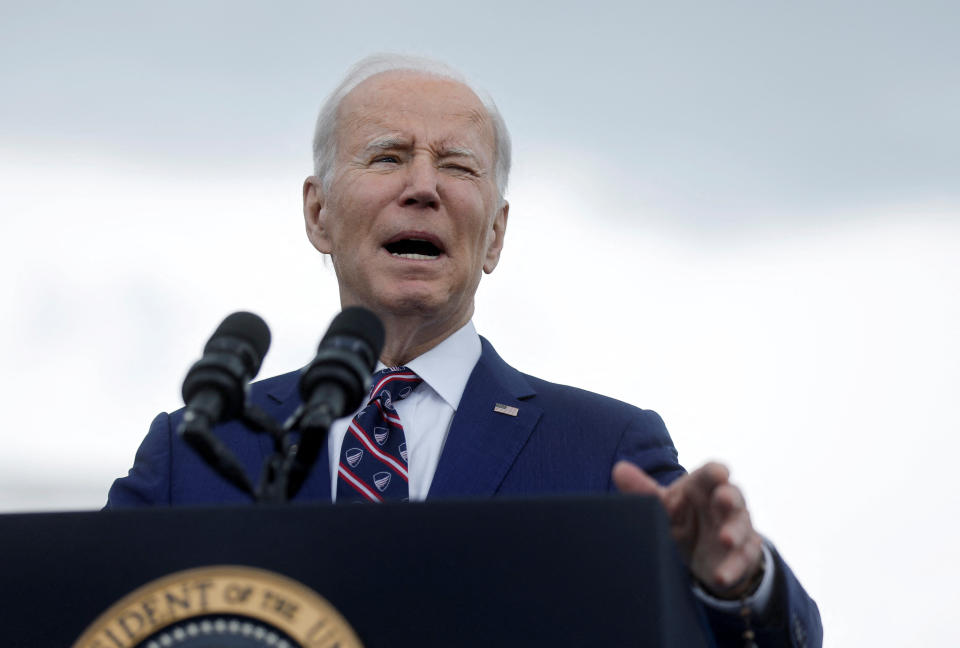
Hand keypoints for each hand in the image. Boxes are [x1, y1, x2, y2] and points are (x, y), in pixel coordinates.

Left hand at [612, 460, 763, 598]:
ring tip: (725, 539)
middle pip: (732, 496)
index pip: (713, 473)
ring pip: (741, 527)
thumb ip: (643, 489)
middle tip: (723, 499)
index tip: (718, 473)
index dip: (716, 472)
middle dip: (729, 497)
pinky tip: (721, 576)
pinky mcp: (743, 554)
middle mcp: (725, 504)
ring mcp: (737, 528)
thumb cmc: (683, 516)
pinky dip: (733, 568)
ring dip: (734, 532)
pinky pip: (742, 559)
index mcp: (704, 486)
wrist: (705, 552)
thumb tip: (618, 469)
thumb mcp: (663, 505)